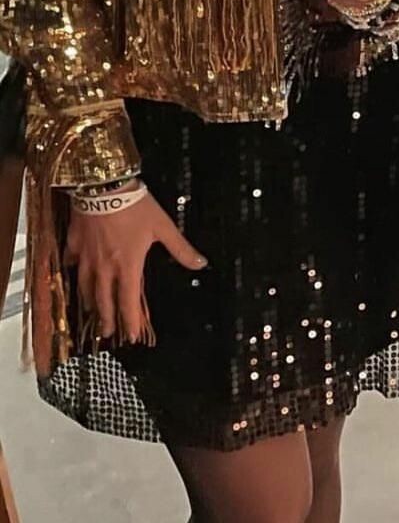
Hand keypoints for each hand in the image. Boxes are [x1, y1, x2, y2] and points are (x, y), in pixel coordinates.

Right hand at [65, 183, 206, 341]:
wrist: (104, 186)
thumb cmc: (136, 206)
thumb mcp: (163, 227)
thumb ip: (181, 248)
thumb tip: (201, 264)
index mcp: (127, 266)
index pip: (128, 302)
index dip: (131, 321)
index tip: (132, 336)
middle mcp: (104, 268)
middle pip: (104, 301)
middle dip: (107, 320)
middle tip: (109, 333)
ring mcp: (86, 257)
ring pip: (86, 288)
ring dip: (91, 303)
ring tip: (94, 313)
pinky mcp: (75, 244)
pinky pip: (72, 264)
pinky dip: (74, 274)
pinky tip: (76, 277)